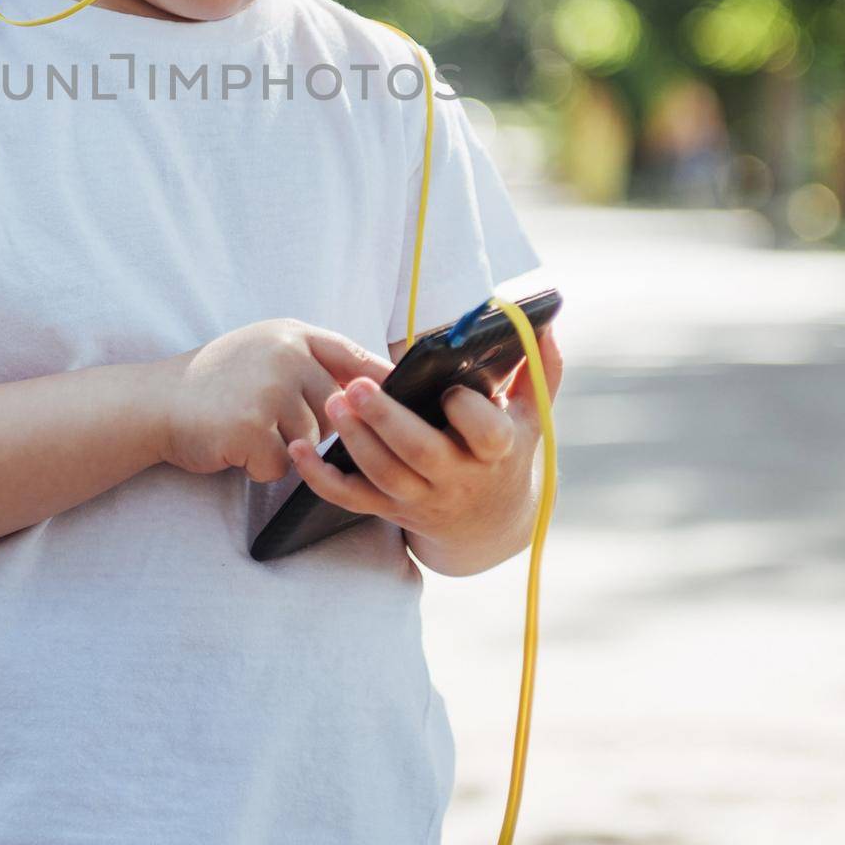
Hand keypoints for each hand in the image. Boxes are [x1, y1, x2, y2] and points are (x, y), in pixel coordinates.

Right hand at [157, 319, 392, 483]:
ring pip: (308, 442)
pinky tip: (233, 447)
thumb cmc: (215, 380)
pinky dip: (259, 467)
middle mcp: (286, 356)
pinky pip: (279, 465)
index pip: (354, 357)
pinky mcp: (250, 427)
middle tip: (266, 419)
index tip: (400, 403)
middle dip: (307, 427)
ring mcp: (268, 390)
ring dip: (281, 448)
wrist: (156, 400)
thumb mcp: (265, 349)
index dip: (380, 383)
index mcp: (292, 334)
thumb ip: (309, 360)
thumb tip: (370, 385)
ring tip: (245, 428)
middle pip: (333, 412)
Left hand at [287, 322, 563, 545]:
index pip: (486, 435)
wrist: (489, 524)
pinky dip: (321, 478)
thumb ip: (540, 368)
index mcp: (495, 451)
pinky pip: (350, 499)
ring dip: (355, 441)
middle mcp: (457, 478)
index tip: (453, 390)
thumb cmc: (506, 452)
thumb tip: (544, 320)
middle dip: (388, 421)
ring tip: (334, 401)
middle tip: (357, 387)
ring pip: (384, 476)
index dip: (469, 413)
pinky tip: (300, 448)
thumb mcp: (534, 416)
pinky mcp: (389, 508)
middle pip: (421, 454)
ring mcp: (420, 498)